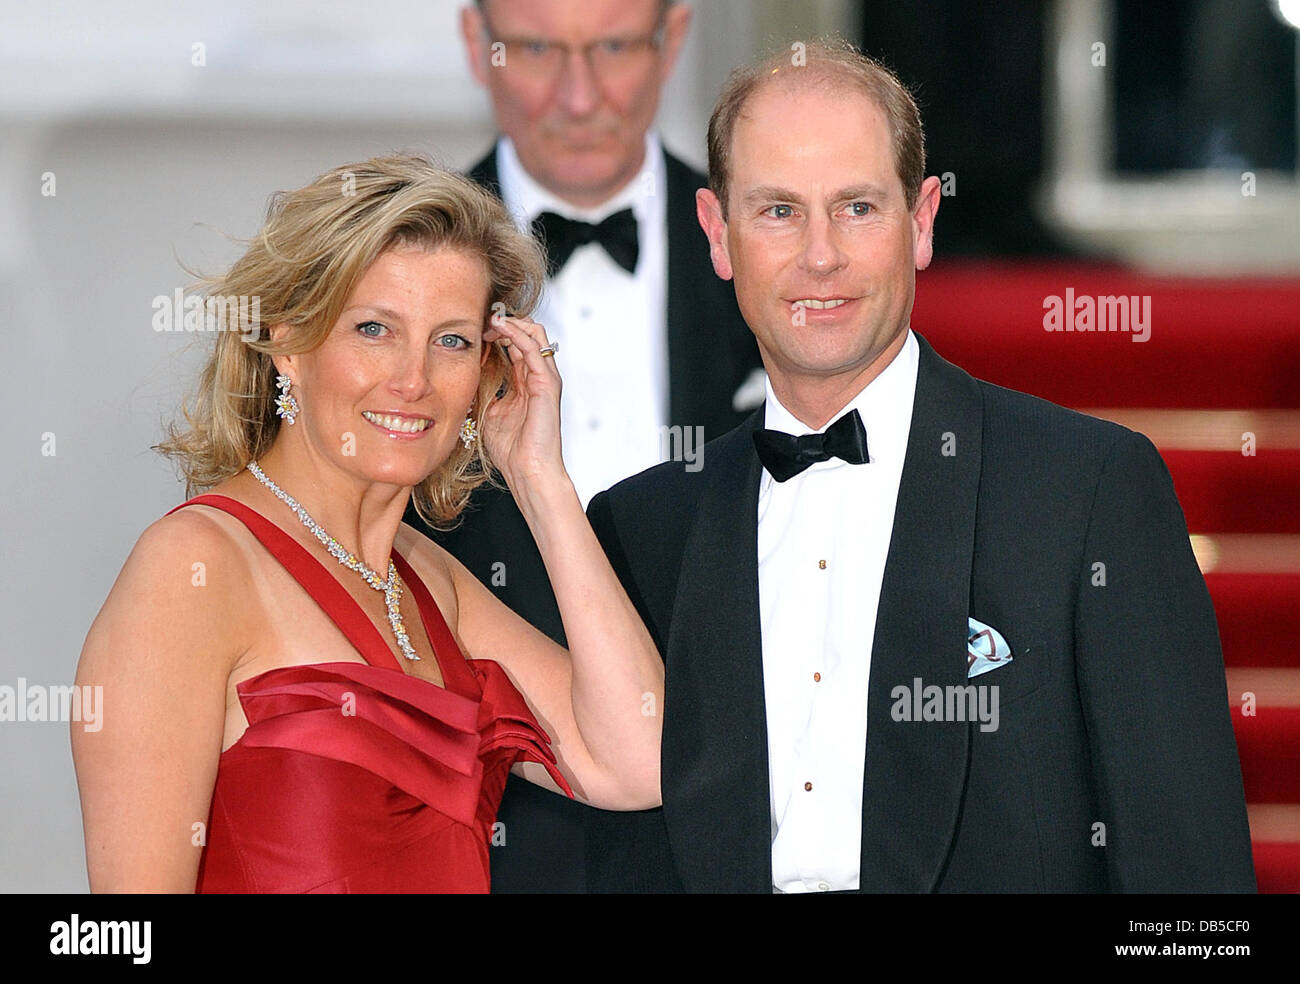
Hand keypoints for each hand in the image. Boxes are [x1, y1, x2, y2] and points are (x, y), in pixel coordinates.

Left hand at [481, 314, 565, 488]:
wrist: (528, 470)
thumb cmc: (511, 449)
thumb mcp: (488, 411)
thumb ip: (484, 390)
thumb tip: (466, 372)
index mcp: (524, 382)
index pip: (513, 345)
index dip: (495, 332)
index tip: (473, 329)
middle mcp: (537, 376)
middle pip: (526, 333)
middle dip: (503, 321)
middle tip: (480, 319)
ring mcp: (545, 378)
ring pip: (534, 333)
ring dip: (510, 322)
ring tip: (489, 319)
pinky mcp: (547, 383)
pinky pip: (533, 348)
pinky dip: (516, 333)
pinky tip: (498, 327)